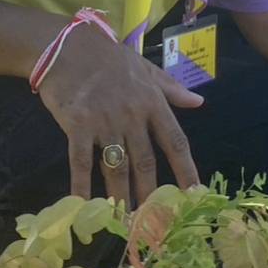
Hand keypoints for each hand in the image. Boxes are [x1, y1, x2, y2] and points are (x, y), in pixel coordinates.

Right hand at [37, 23, 202, 206]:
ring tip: (124, 222)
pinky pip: (80, 161)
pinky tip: (83, 205)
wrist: (69, 46)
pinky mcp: (77, 124)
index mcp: (152, 101)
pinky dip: (81, 185)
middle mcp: (131, 115)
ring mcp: (104, 121)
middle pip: (145, 162)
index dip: (186, 169)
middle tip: (154, 221)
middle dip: (150, 193)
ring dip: (121, 196)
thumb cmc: (110, 58)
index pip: (175, 141)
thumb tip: (199, 103)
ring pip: (116, 167)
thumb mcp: (145, 69)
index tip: (194, 194)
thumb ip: (171, 89)